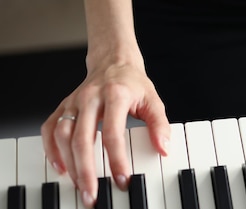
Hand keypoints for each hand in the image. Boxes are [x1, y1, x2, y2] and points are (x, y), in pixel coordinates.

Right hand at [40, 51, 169, 206]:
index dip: (116, 159)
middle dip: (86, 170)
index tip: (122, 179)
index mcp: (115, 95)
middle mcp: (90, 98)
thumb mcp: (153, 101)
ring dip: (68, 163)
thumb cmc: (133, 85)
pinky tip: (61, 166)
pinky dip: (51, 149)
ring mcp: (74, 102)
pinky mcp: (63, 106)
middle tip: (92, 194)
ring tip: (79, 184)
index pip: (113, 133)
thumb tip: (163, 149)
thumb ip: (159, 125)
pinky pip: (50, 128)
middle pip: (82, 138)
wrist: (114, 62)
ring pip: (62, 135)